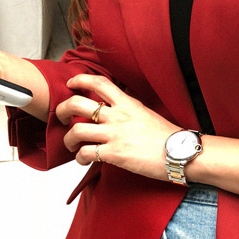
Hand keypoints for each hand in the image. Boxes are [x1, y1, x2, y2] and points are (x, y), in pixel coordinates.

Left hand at [55, 70, 171, 178]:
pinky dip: (79, 157)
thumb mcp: (144, 112)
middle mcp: (117, 115)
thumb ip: (127, 107)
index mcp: (126, 103)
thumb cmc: (165, 135)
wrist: (178, 152)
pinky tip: (83, 159)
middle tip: (60, 116)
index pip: (98, 83)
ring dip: (68, 139)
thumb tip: (116, 105)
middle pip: (77, 104)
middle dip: (62, 110)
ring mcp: (114, 134)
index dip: (79, 79)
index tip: (70, 83)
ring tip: (70, 143)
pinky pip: (86, 153)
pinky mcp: (114, 154)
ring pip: (76, 130)